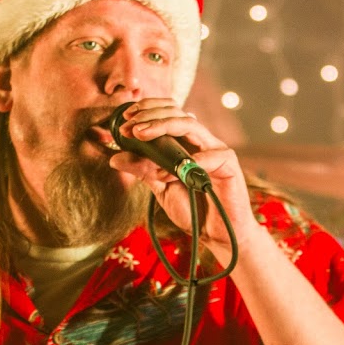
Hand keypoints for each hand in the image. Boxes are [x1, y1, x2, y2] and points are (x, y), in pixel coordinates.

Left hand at [108, 98, 259, 261]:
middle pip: (177, 112)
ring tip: (140, 134)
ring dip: (162, 126)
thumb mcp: (160, 188)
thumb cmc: (192, 209)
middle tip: (129, 125)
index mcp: (187, 142)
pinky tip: (164, 175)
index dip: (147, 109)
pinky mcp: (229, 163)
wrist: (214, 235)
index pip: (169, 112)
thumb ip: (143, 170)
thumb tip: (115, 158)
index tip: (125, 116)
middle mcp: (202, 141)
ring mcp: (216, 150)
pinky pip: (206, 156)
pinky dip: (183, 164)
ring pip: (190, 124)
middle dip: (150, 114)